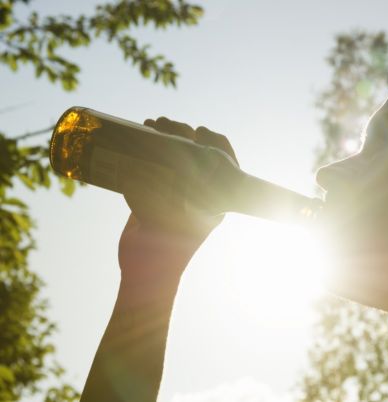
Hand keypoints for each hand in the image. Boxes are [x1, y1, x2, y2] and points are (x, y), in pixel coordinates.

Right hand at [118, 117, 237, 283]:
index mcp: (216, 198)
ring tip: (150, 124)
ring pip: (177, 156)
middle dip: (182, 132)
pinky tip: (139, 135)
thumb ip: (158, 194)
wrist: (148, 271)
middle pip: (197, 153)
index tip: (200, 131)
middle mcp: (200, 192)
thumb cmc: (168, 246)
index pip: (225, 162)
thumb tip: (139, 168)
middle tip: (163, 124)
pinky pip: (157, 165)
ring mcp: (178, 191)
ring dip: (166, 137)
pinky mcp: (157, 194)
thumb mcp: (170, 216)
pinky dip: (149, 149)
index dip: (216, 142)